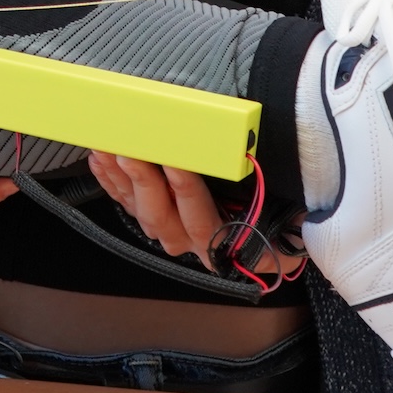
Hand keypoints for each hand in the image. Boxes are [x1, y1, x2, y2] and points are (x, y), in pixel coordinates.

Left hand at [88, 155, 305, 281]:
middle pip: (162, 216)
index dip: (186, 190)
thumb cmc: (283, 221)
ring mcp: (173, 233)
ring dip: (122, 179)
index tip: (176, 160)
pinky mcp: (156, 220)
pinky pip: (128, 205)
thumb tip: (269, 178)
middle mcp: (195, 243)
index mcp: (228, 243)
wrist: (275, 240)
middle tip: (130, 149)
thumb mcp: (292, 215)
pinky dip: (112, 182)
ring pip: (141, 211)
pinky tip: (100, 160)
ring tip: (107, 148)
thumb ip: (282, 207)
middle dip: (144, 180)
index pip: (202, 220)